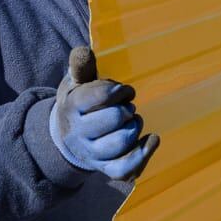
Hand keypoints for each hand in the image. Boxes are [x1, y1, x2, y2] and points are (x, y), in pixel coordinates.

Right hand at [49, 48, 158, 180]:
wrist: (67, 136)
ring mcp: (91, 154)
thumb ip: (81, 67)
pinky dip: (143, 154)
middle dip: (127, 108)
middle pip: (114, 118)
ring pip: (121, 143)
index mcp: (72, 107)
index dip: (119, 90)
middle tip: (126, 105)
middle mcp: (78, 134)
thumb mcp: (76, 82)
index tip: (121, 90)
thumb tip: (83, 51)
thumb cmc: (80, 103)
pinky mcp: (104, 169)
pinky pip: (125, 169)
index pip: (101, 96)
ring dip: (135, 127)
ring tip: (132, 119)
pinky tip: (152, 139)